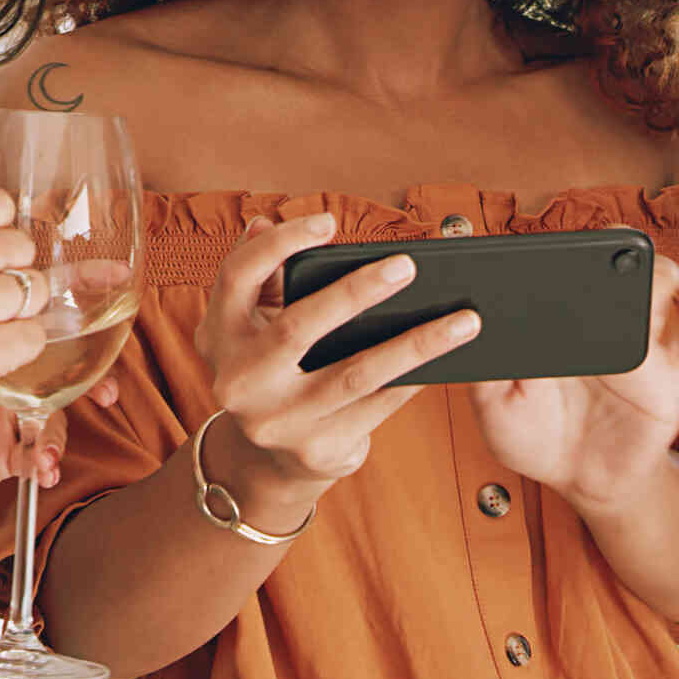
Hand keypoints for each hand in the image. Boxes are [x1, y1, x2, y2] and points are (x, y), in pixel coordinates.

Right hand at [192, 214, 482, 529]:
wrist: (273, 457)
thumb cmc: (273, 367)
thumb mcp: (253, 324)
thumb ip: (262, 275)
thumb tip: (265, 223)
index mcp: (217, 336)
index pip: (237, 277)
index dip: (281, 244)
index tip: (329, 221)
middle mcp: (237, 382)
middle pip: (297, 327)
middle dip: (355, 292)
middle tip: (407, 266)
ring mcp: (276, 421)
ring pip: (354, 374)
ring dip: (414, 344)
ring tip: (462, 320)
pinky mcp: (315, 450)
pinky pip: (376, 408)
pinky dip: (413, 380)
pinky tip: (447, 358)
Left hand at [464, 255, 678, 511]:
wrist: (582, 481)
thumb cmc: (537, 439)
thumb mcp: (495, 406)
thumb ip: (487, 370)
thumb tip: (479, 327)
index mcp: (559, 319)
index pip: (568, 265)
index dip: (569, 250)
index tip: (561, 257)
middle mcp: (603, 319)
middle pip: (622, 258)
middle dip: (622, 245)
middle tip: (612, 263)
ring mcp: (642, 341)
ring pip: (665, 280)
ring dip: (660, 275)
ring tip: (647, 294)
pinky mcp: (673, 371)